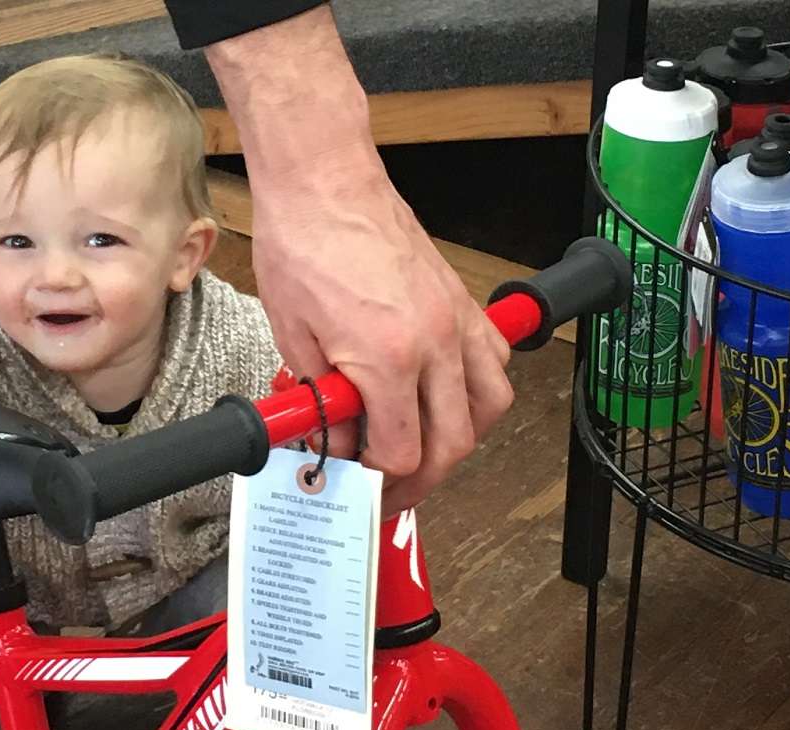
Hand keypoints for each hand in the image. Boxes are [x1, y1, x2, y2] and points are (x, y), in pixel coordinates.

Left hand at [254, 179, 513, 514]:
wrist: (323, 179)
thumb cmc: (303, 244)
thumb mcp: (295, 341)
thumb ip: (324, 404)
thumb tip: (340, 442)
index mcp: (388, 357)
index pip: (403, 453)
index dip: (379, 479)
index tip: (359, 482)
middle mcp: (435, 342)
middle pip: (453, 444)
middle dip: (422, 480)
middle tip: (391, 490)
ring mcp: (457, 320)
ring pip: (489, 408)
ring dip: (460, 440)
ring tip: (425, 450)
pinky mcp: (463, 301)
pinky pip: (494, 362)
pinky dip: (479, 391)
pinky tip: (447, 397)